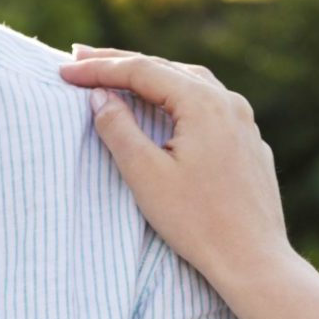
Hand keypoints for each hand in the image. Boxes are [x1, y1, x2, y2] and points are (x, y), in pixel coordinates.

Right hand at [58, 46, 296, 299]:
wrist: (254, 260)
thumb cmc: (198, 222)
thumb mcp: (146, 175)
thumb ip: (118, 129)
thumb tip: (99, 96)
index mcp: (202, 102)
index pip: (141, 70)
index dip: (98, 69)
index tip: (64, 70)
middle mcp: (228, 102)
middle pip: (166, 69)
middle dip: (121, 64)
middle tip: (81, 58)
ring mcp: (244, 122)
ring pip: (190, 84)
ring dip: (152, 77)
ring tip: (118, 75)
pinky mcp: (249, 144)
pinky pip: (209, 107)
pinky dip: (177, 98)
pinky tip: (165, 108)